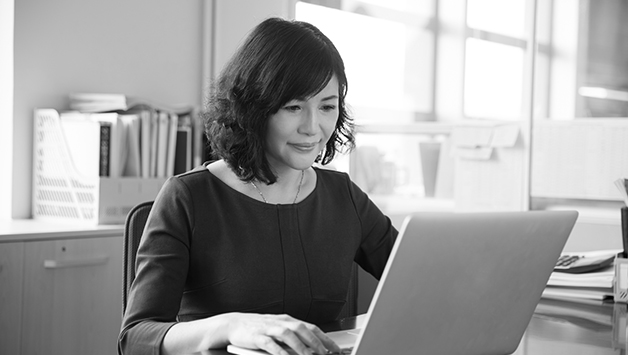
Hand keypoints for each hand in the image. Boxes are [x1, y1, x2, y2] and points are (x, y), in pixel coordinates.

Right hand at [226, 313, 340, 354]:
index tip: (335, 348)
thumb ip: (293, 337)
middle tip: (326, 353)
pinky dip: (280, 351)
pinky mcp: (258, 336)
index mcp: (287, 320)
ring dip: (301, 347)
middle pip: (302, 329)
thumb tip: (310, 348)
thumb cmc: (257, 328)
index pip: (310, 327)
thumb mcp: (277, 330)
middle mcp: (281, 322)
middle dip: (316, 342)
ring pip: (289, 335)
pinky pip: (271, 344)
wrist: (233, 324)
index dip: (324, 337)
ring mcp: (269, 328)